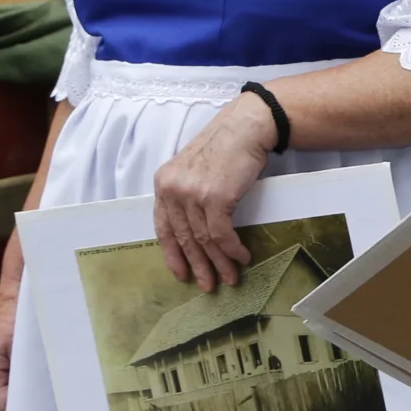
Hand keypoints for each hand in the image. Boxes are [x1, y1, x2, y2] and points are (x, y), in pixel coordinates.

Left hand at [153, 97, 274, 290]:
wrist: (247, 126)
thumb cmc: (226, 145)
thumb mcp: (194, 168)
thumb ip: (187, 193)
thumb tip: (195, 227)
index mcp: (164, 183)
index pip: (163, 227)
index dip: (172, 254)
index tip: (181, 274)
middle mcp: (173, 190)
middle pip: (184, 238)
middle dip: (198, 265)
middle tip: (208, 284)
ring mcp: (192, 194)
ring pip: (203, 240)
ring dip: (219, 262)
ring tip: (230, 277)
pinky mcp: (215, 198)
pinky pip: (221, 234)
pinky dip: (232, 249)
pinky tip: (242, 257)